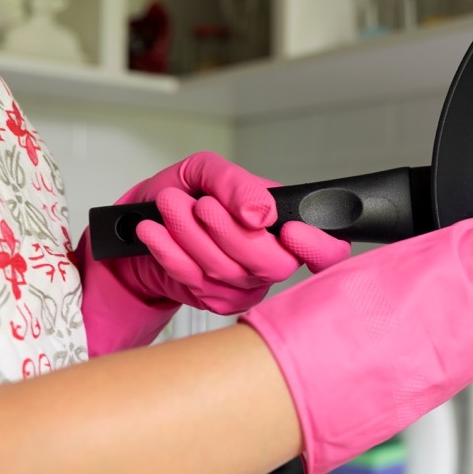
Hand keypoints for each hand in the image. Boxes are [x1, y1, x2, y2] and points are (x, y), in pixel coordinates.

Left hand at [79, 152, 349, 355]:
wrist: (144, 222)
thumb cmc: (186, 194)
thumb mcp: (208, 171)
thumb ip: (238, 184)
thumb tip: (262, 213)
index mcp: (287, 227)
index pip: (328, 251)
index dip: (319, 247)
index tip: (290, 229)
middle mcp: (274, 260)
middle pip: (274, 265)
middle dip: (230, 233)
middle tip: (202, 205)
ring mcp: (247, 287)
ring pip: (227, 271)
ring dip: (190, 234)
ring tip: (169, 205)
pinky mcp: (216, 302)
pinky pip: (195, 280)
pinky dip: (169, 250)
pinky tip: (154, 230)